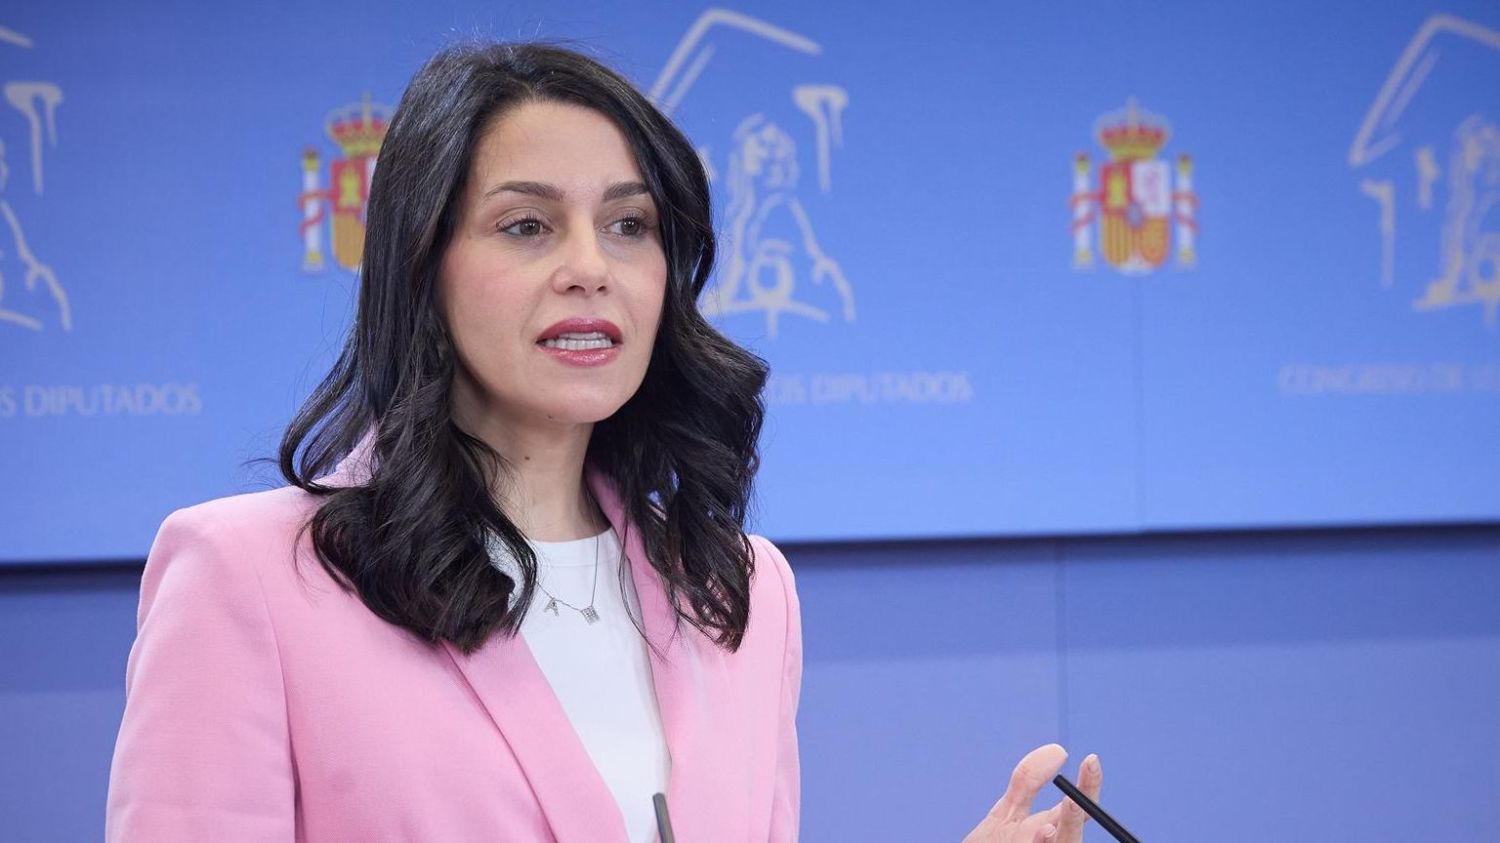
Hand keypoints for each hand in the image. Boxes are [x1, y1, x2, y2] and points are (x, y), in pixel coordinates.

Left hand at [962, 744, 1102, 842]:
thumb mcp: (1007, 813)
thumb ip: (1028, 781)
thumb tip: (1058, 750)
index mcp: (1050, 830)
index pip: (1076, 806)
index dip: (1088, 785)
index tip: (1090, 759)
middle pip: (1072, 831)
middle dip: (1075, 818)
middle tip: (1074, 800)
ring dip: (1058, 839)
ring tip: (1047, 829)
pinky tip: (1040, 836)